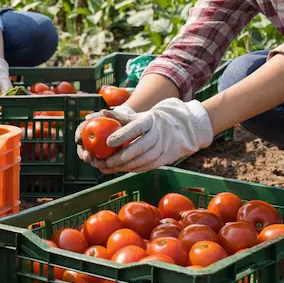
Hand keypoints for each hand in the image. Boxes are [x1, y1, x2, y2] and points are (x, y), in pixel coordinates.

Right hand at [75, 105, 135, 165]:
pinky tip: (111, 168)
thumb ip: (110, 115)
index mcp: (89, 128)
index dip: (77, 135)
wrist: (131, 129)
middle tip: (87, 157)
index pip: (80, 131)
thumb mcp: (119, 115)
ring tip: (98, 164)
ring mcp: (98, 152)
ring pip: (93, 160)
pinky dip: (107, 167)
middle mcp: (90, 142)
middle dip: (83, 155)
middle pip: (83, 149)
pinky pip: (105, 165)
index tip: (79, 139)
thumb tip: (99, 113)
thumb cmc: (123, 118)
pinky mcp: (107, 160)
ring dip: (95, 163)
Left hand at [87, 98, 213, 173]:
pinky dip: (134, 169)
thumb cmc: (152, 121)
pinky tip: (122, 169)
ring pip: (143, 160)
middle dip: (121, 157)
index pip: (136, 128)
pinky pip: (148, 166)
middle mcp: (159, 134)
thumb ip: (121, 117)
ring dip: (125, 166)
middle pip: (139, 148)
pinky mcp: (166, 158)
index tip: (108, 142)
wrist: (181, 127)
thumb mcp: (140, 116)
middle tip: (105, 161)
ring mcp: (164, 147)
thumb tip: (102, 113)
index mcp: (150, 120)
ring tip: (110, 167)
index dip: (122, 135)